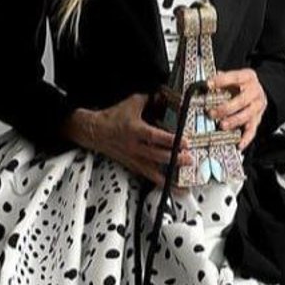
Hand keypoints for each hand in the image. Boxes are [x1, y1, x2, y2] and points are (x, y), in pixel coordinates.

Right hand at [68, 93, 193, 192]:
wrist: (94, 131)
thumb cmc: (112, 118)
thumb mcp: (132, 103)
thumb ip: (150, 100)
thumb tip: (165, 96)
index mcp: (134, 130)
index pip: (154, 136)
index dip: (170, 140)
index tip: (184, 142)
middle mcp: (134, 146)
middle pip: (156, 156)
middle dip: (174, 159)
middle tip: (189, 159)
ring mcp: (134, 158)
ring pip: (152, 171)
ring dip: (169, 178)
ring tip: (183, 184)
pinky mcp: (133, 165)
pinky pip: (148, 176)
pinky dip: (160, 183)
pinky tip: (172, 187)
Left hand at [205, 68, 265, 151]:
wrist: (259, 90)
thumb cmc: (241, 84)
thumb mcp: (233, 77)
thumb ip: (220, 79)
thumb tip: (203, 84)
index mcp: (248, 77)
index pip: (235, 77)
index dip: (221, 81)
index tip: (208, 84)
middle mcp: (255, 92)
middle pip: (242, 100)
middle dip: (225, 108)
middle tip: (211, 113)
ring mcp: (258, 106)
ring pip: (247, 115)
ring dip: (233, 121)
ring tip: (221, 126)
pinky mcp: (258, 119)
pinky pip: (253, 130)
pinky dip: (245, 138)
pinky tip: (238, 144)